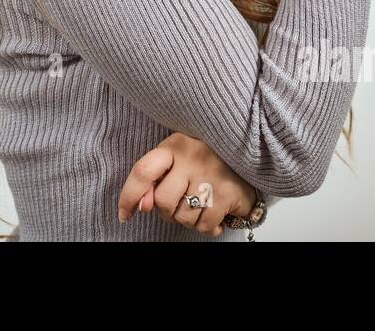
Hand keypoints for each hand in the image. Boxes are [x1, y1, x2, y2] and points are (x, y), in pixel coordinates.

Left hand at [117, 132, 259, 237]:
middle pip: (163, 201)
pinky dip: (207, 227)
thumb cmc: (205, 159)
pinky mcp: (227, 193)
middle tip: (181, 203)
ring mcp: (210, 175)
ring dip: (188, 220)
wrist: (250, 154)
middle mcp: (191, 158)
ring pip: (183, 217)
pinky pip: (204, 225)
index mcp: (173, 146)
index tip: (124, 214)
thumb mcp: (176, 160)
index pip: (143, 171)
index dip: (128, 196)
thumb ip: (154, 180)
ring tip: (200, 205)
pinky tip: (213, 216)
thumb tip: (141, 207)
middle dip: (167, 211)